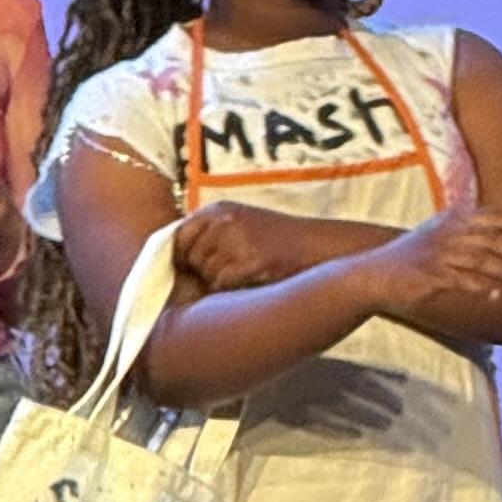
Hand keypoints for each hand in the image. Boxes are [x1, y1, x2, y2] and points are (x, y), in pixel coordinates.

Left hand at [173, 201, 341, 296]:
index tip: (190, 271)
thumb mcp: (242, 224)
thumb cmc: (282, 242)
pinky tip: (250, 284)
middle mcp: (224, 221)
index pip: (179, 235)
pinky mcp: (251, 261)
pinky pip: (222, 284)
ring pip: (206, 274)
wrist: (321, 247)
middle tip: (227, 276)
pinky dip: (231, 290)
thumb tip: (179, 259)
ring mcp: (237, 240)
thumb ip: (212, 235)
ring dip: (219, 283)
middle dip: (202, 272)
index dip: (182, 257)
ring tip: (244, 277)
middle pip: (191, 257)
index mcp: (219, 210)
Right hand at [370, 209, 501, 326]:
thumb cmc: (413, 256)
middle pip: (494, 239)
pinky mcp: (431, 274)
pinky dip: (484, 288)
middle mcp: (447, 231)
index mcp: (452, 217)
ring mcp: (438, 253)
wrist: (374, 274)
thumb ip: (470, 234)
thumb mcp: (440, 235)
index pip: (494, 216)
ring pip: (484, 262)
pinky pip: (465, 281)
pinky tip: (496, 295)